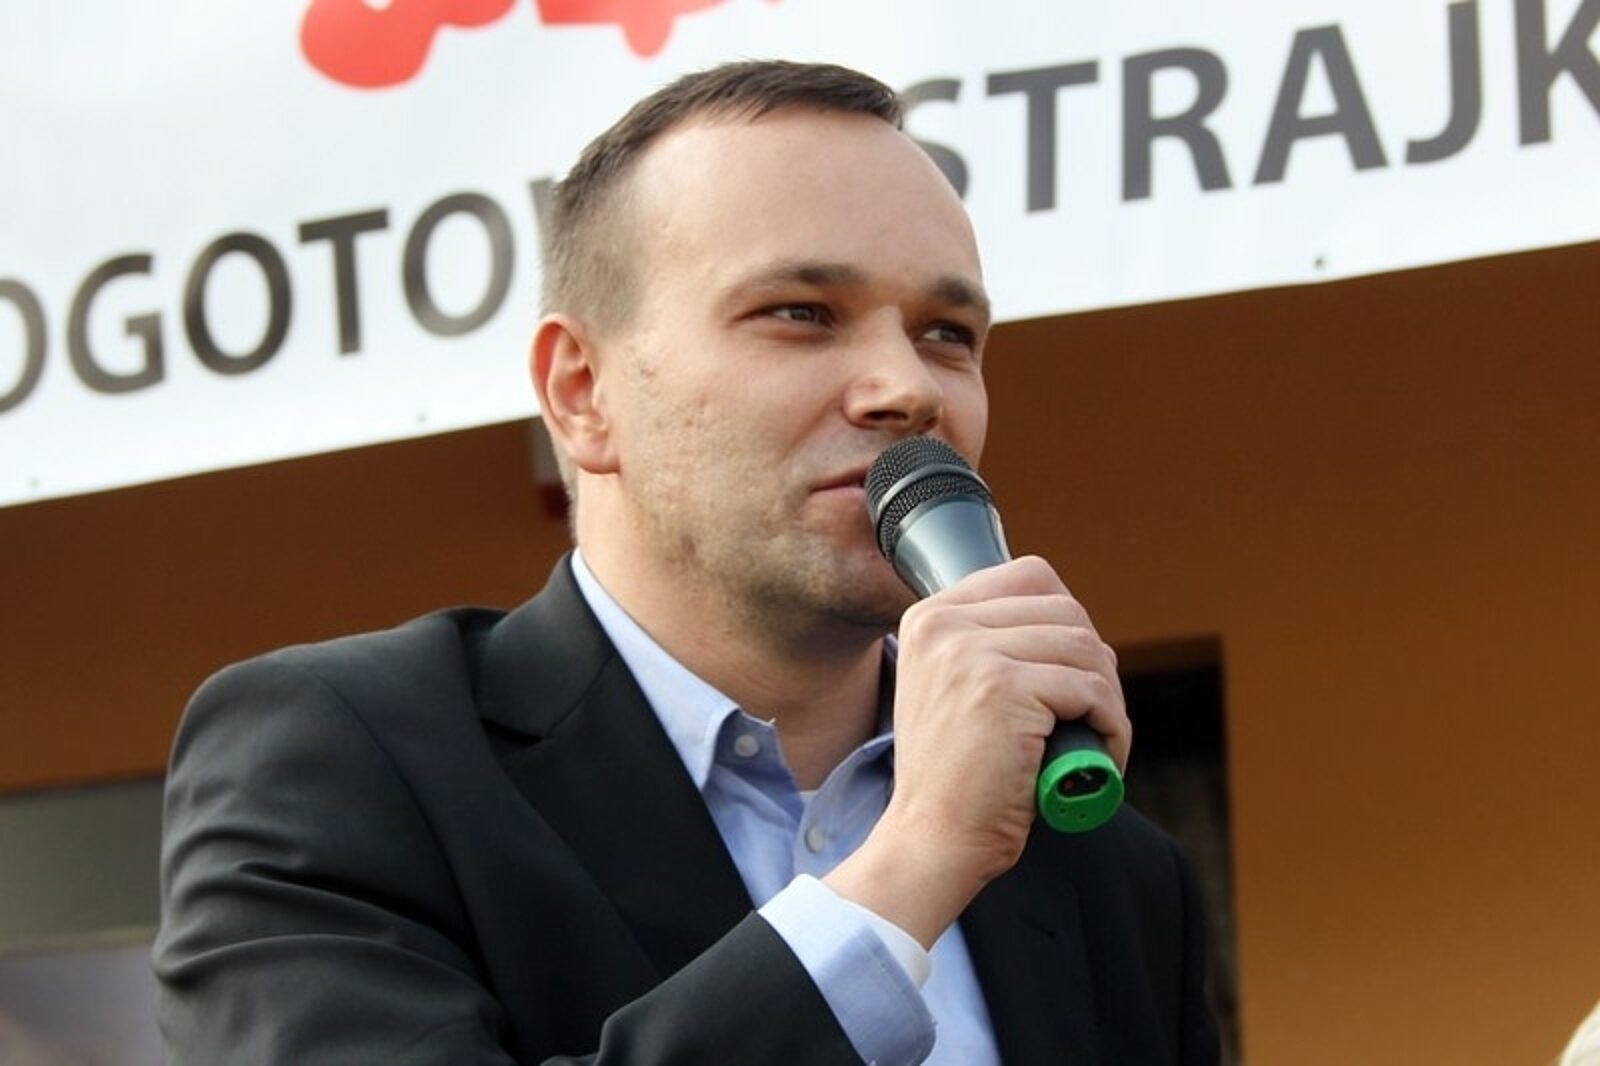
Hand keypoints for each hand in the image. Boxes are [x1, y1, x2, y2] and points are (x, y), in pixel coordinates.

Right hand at [824, 555, 1128, 946]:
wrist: (932, 839)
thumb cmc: (956, 778)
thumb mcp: (954, 688)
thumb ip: (991, 645)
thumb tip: (1074, 624)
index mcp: (930, 617)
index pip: (1029, 576)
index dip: (1067, 623)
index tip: (1071, 673)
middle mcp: (944, 624)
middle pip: (1065, 609)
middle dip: (1094, 662)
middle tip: (1091, 713)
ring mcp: (971, 654)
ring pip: (1086, 648)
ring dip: (1109, 698)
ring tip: (1097, 739)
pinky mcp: (1004, 689)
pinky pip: (1093, 690)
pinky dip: (1113, 727)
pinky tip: (1101, 757)